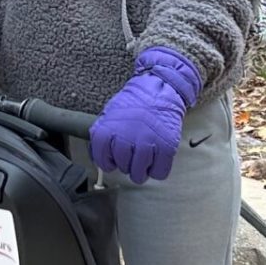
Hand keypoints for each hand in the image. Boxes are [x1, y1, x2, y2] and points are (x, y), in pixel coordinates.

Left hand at [89, 49, 201, 183]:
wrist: (159, 89)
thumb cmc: (134, 104)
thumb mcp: (109, 115)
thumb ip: (102, 136)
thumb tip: (99, 157)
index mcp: (107, 130)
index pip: (102, 161)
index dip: (108, 163)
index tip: (112, 160)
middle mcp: (125, 137)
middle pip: (122, 168)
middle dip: (126, 164)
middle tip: (132, 154)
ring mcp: (146, 142)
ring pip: (139, 175)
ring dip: (141, 171)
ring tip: (143, 158)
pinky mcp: (166, 146)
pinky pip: (159, 173)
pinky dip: (157, 171)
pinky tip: (155, 160)